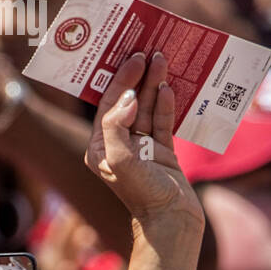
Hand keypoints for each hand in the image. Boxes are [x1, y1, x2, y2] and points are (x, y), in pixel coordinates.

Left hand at [85, 52, 203, 230]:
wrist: (171, 219)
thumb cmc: (142, 193)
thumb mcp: (120, 161)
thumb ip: (116, 127)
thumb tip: (126, 99)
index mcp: (100, 149)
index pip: (108, 107)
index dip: (119, 81)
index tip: (133, 58)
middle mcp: (118, 145)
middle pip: (128, 102)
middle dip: (137, 77)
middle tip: (148, 50)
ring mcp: (141, 147)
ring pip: (147, 108)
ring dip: (154, 84)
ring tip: (162, 58)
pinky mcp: (162, 151)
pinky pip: (162, 121)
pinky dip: (166, 103)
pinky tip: (170, 86)